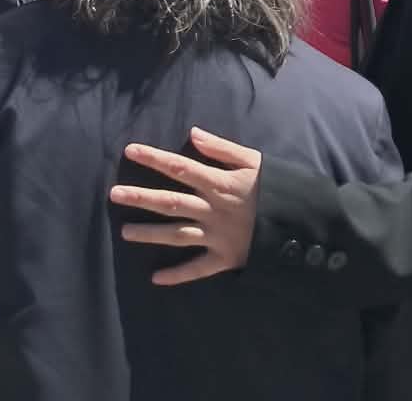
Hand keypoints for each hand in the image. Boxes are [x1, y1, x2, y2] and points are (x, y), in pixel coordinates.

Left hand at [110, 128, 260, 284]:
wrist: (298, 223)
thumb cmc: (273, 186)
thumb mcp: (252, 159)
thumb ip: (221, 147)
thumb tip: (193, 133)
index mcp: (218, 182)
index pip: (179, 167)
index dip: (154, 158)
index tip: (129, 150)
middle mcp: (212, 210)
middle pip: (170, 202)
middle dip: (141, 197)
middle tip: (114, 194)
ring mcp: (216, 236)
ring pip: (177, 235)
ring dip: (150, 234)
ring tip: (125, 232)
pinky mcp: (224, 259)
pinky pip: (197, 269)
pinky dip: (177, 275)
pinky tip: (156, 278)